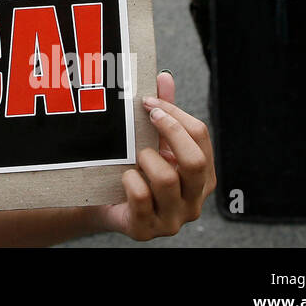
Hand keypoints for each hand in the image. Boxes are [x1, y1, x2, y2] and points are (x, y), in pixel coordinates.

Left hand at [97, 71, 215, 240]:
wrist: (103, 205)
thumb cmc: (134, 169)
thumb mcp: (150, 140)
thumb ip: (162, 111)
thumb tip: (164, 76)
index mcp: (202, 174)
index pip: (200, 136)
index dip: (174, 114)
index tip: (149, 103)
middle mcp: (194, 199)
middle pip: (194, 161)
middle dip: (168, 132)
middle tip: (146, 118)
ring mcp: (173, 218)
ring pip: (167, 180)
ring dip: (145, 160)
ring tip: (135, 158)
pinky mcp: (147, 229)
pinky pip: (140, 197)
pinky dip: (129, 180)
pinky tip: (124, 176)